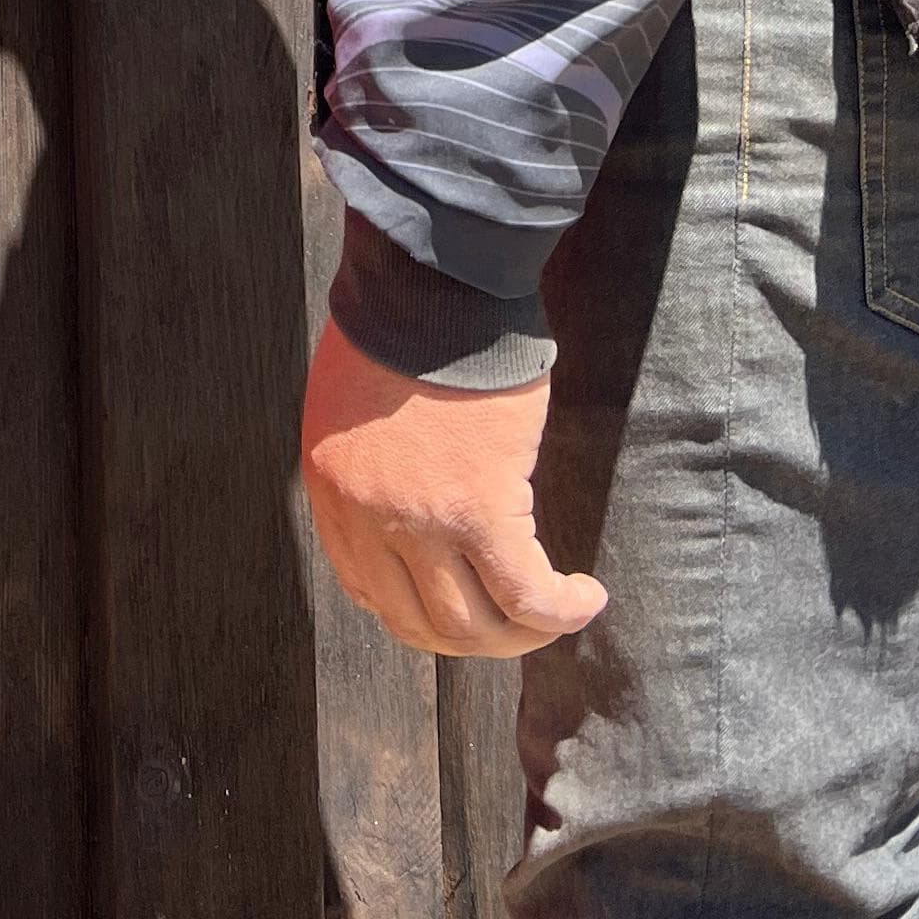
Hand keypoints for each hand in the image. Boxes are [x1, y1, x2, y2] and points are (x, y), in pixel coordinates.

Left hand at [299, 318, 606, 657]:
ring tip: (559, 611)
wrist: (430, 282)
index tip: (460, 601)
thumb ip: (370, 464)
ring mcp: (421, 522)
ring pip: (474, 626)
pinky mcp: (481, 509)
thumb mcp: (353, 405)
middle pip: (421, 625)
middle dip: (475, 637)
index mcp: (332, 491)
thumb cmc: (401, 323)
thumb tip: (410, 503)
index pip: (369, 591)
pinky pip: (526, 593)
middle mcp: (368, 520)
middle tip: (516, 620)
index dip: (420, 613)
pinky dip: (560, 609)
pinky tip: (586, 596)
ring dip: (523, 634)